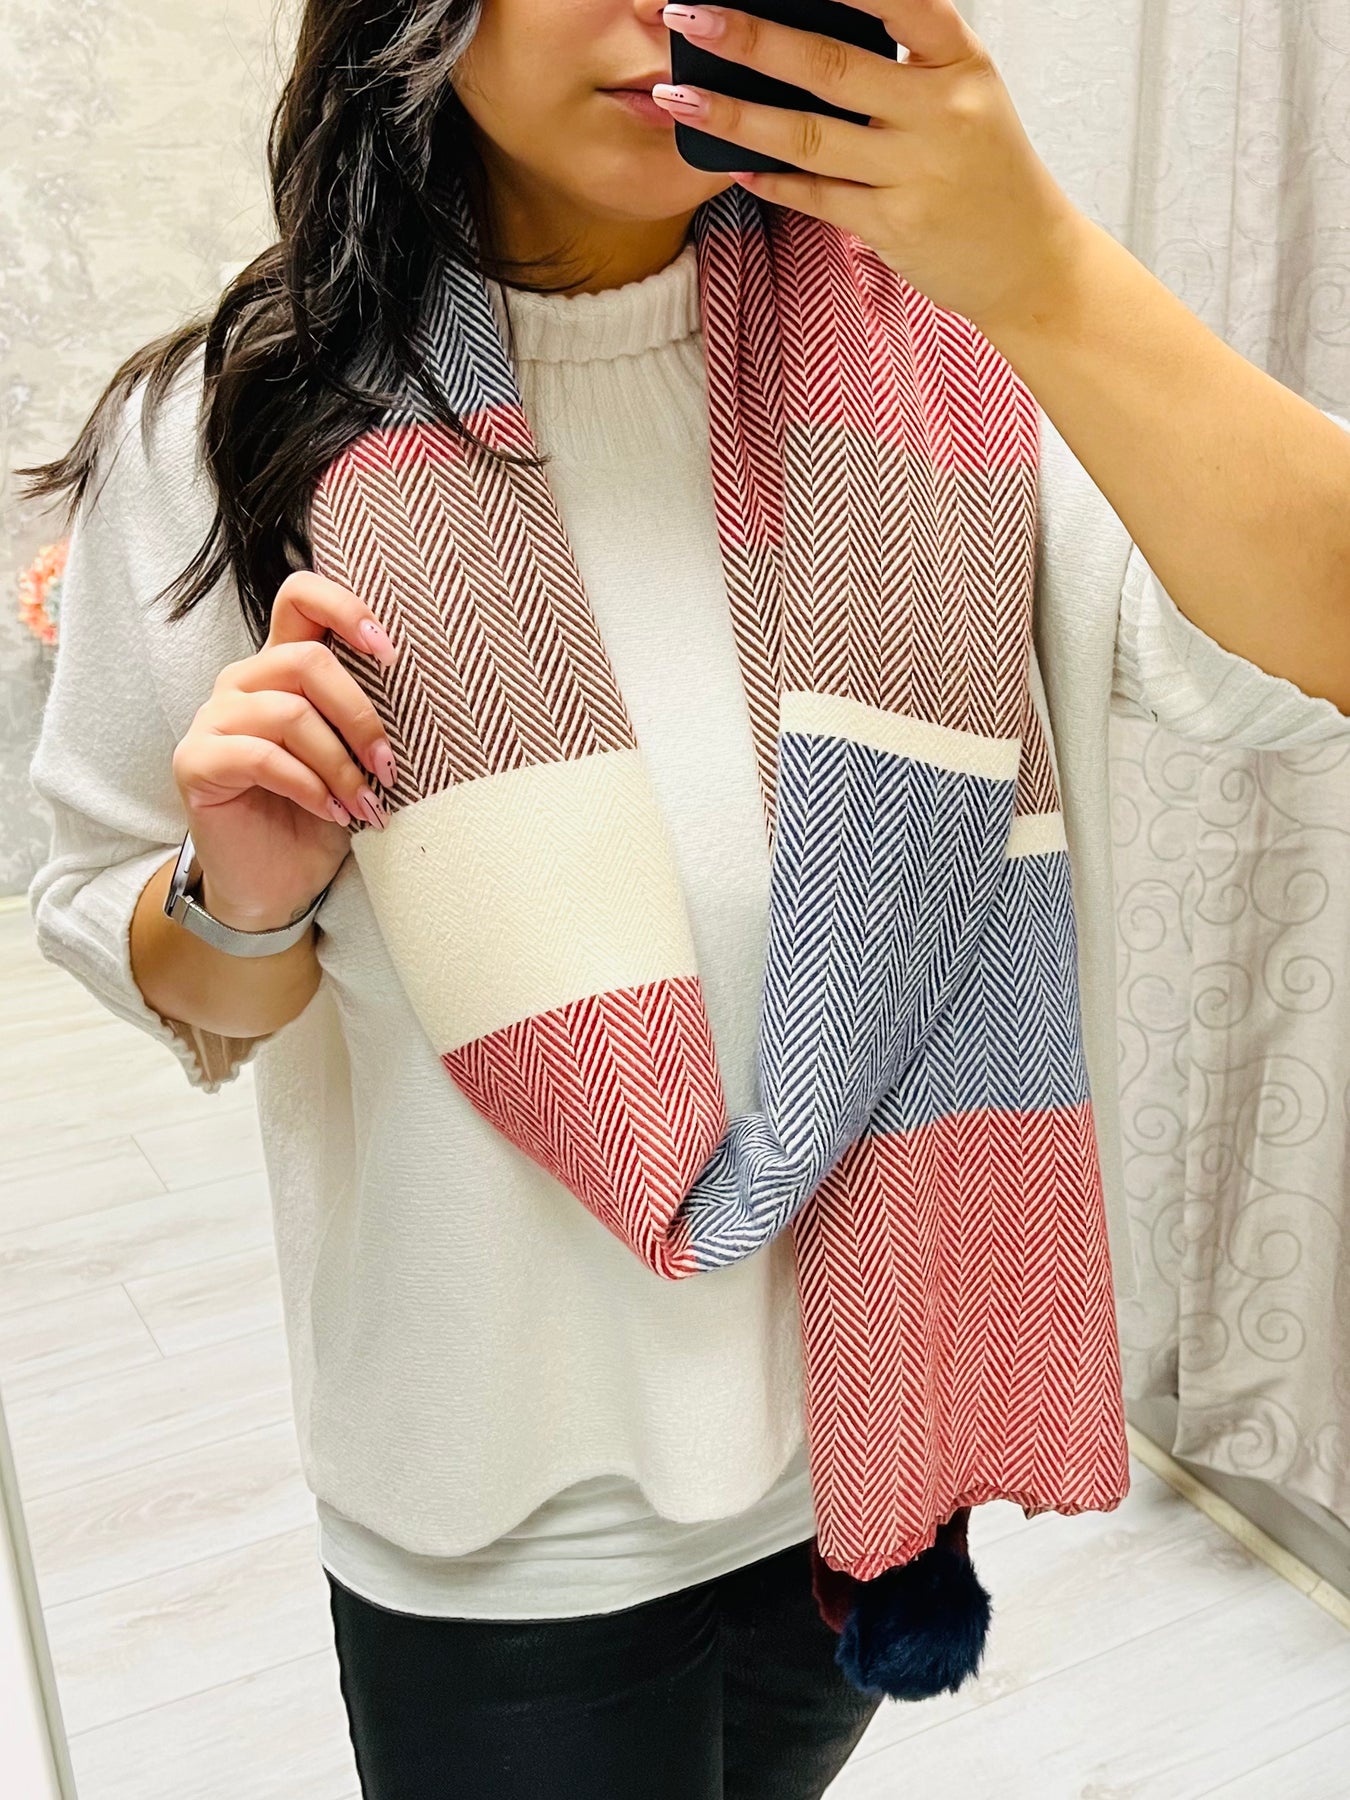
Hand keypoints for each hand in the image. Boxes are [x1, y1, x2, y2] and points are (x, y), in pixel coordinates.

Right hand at [171, 572, 397, 932]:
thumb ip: (371, 717)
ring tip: (364, 802)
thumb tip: (432, 695)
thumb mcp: (359, 760)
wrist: (278, 886)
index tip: (391, 653)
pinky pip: (260, 756)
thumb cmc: (324, 817)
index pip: (301, 597)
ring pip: (289, 712)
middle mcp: (244, 682)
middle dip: (360, 715)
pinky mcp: (195, 761)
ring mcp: (214, 719)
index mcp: (284, 668)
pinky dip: (307, 786)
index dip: (346, 608)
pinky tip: (331, 813)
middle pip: (307, 660)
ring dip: (339, 762)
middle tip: (388, 766)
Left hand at [656, 0, 1087, 334]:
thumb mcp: (963, 94)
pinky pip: (817, 198)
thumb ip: (904, 61)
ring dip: (736, 115)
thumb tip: (808, 27)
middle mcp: (942, 112)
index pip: (903, 2)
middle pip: (831, 68)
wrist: (1028, 259)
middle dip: (752, 39)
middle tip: (691, 14)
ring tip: (680, 96)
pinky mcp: (894, 226)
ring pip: (810, 139)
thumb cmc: (985, 166)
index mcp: (962, 62)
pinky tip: (731, 163)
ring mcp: (916, 173)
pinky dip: (771, 181)